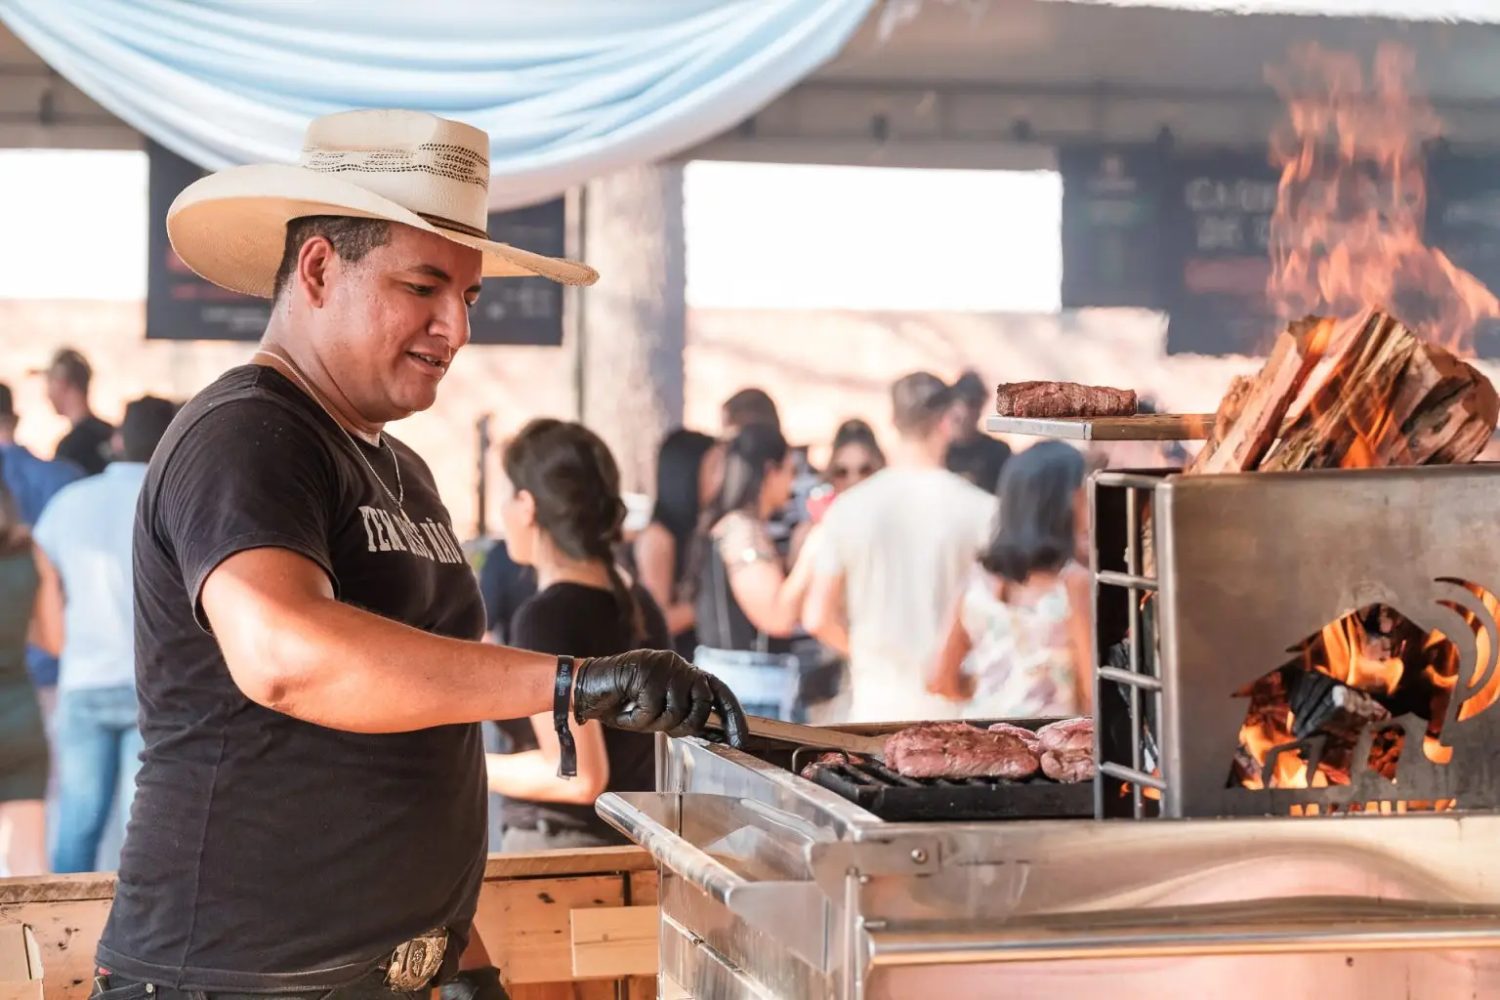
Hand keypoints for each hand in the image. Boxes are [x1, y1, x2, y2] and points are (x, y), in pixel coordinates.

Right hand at [573, 649, 747, 746]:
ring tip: (636, 713)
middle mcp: (680, 665)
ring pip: (676, 710)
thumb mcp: (659, 711)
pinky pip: (651, 709)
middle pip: (701, 705)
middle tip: (658, 725)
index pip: (720, 691)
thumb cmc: (623, 702)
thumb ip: (683, 714)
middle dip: (683, 726)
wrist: (585, 687)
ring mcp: (664, 665)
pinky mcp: (646, 669)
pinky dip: (636, 718)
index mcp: (686, 673)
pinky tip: (625, 708)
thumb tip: (712, 732)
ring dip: (654, 723)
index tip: (740, 741)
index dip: (733, 716)